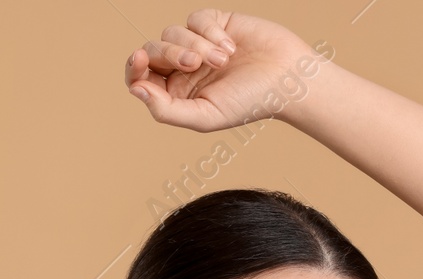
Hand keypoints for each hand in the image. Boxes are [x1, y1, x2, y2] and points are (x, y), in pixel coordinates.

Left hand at [123, 10, 320, 132]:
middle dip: (171, 54)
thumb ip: (167, 110)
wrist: (287, 79)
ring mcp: (198, 44)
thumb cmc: (249, 103)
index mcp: (177, 94)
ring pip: (173, 32)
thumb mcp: (205, 116)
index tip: (140, 59)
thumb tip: (136, 90)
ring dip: (196, 44)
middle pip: (155, 50)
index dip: (134, 66)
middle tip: (196, 64)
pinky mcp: (215, 24)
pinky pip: (196, 19)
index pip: (142, 77)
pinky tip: (230, 45)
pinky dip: (210, 31)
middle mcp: (184, 68)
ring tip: (224, 59)